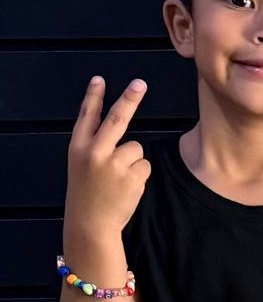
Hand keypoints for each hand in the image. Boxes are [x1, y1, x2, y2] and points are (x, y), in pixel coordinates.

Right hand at [65, 77, 150, 244]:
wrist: (91, 222)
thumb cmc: (88, 192)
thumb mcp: (80, 163)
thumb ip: (94, 144)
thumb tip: (116, 126)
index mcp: (78, 146)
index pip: (86, 115)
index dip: (93, 96)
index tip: (99, 79)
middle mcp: (95, 151)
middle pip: (117, 119)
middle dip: (129, 99)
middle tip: (140, 83)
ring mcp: (114, 163)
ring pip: (137, 148)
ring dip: (133, 162)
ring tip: (119, 179)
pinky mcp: (132, 175)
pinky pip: (145, 165)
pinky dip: (140, 175)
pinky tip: (126, 187)